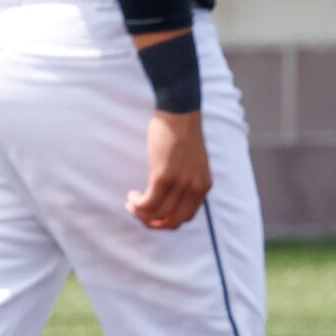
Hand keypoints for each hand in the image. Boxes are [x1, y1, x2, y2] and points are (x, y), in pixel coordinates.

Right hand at [129, 110, 212, 228]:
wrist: (179, 112)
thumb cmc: (182, 134)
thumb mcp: (192, 164)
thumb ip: (187, 182)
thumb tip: (169, 200)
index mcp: (203, 186)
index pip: (186, 217)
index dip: (167, 221)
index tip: (153, 215)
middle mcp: (195, 188)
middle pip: (172, 221)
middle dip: (153, 223)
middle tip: (139, 213)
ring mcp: (180, 183)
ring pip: (157, 214)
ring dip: (140, 213)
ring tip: (132, 203)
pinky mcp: (164, 176)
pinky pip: (148, 203)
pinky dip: (137, 204)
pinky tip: (132, 195)